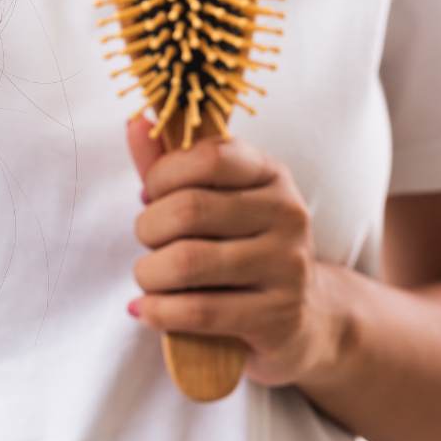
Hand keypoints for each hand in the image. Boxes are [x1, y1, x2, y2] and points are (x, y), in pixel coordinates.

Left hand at [125, 117, 346, 386]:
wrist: (305, 317)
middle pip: (189, 210)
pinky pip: (198, 311)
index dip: (163, 175)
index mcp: (271, 174)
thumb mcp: (212, 199)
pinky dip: (158, 311)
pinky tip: (147, 309)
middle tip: (148, 243)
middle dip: (148, 228)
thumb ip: (170, 164)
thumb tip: (135, 122)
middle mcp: (287, 214)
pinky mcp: (278, 317)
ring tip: (149, 277)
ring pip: (187, 262)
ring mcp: (287, 266)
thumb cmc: (241, 247)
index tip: (150, 196)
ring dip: (149, 273)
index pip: (210, 156)